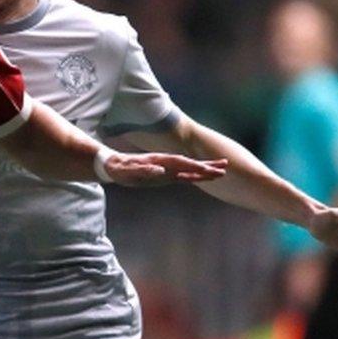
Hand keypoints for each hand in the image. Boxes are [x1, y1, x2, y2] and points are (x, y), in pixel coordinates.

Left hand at [105, 153, 226, 185]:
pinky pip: (183, 175)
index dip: (195, 167)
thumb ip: (143, 170)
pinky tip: (203, 176)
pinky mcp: (164, 175)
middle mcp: (165, 164)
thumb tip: (160, 170)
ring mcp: (166, 169)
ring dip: (205, 170)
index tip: (209, 170)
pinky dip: (195, 175)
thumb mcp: (128, 171)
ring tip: (222, 170)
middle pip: (190, 165)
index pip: (181, 164)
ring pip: (189, 169)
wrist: (112, 165)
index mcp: (159, 162)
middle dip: (206, 167)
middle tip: (225, 168)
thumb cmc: (119, 168)